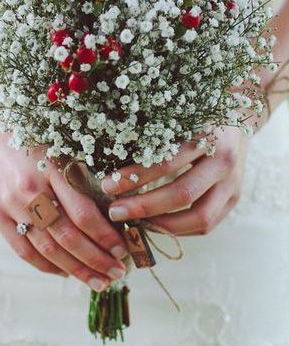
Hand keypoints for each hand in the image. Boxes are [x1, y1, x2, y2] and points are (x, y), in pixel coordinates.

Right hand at [0, 119, 127, 290]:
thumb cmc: (37, 139)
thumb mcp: (64, 149)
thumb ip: (84, 180)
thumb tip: (116, 216)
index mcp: (52, 168)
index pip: (83, 213)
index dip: (105, 236)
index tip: (124, 250)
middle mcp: (30, 189)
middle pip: (67, 237)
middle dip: (96, 260)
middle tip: (118, 273)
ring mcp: (10, 205)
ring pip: (47, 249)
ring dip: (76, 270)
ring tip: (98, 281)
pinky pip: (24, 250)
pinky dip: (47, 266)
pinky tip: (67, 272)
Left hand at [101, 127, 247, 235]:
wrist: (238, 117)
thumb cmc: (196, 117)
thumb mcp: (178, 118)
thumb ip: (154, 137)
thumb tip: (112, 164)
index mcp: (206, 134)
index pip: (166, 162)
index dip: (135, 177)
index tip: (107, 185)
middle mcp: (224, 159)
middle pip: (182, 193)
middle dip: (144, 207)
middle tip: (115, 211)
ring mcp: (233, 181)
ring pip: (198, 216)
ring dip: (162, 225)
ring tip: (134, 224)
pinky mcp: (234, 198)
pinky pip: (206, 224)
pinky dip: (179, 229)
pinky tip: (156, 225)